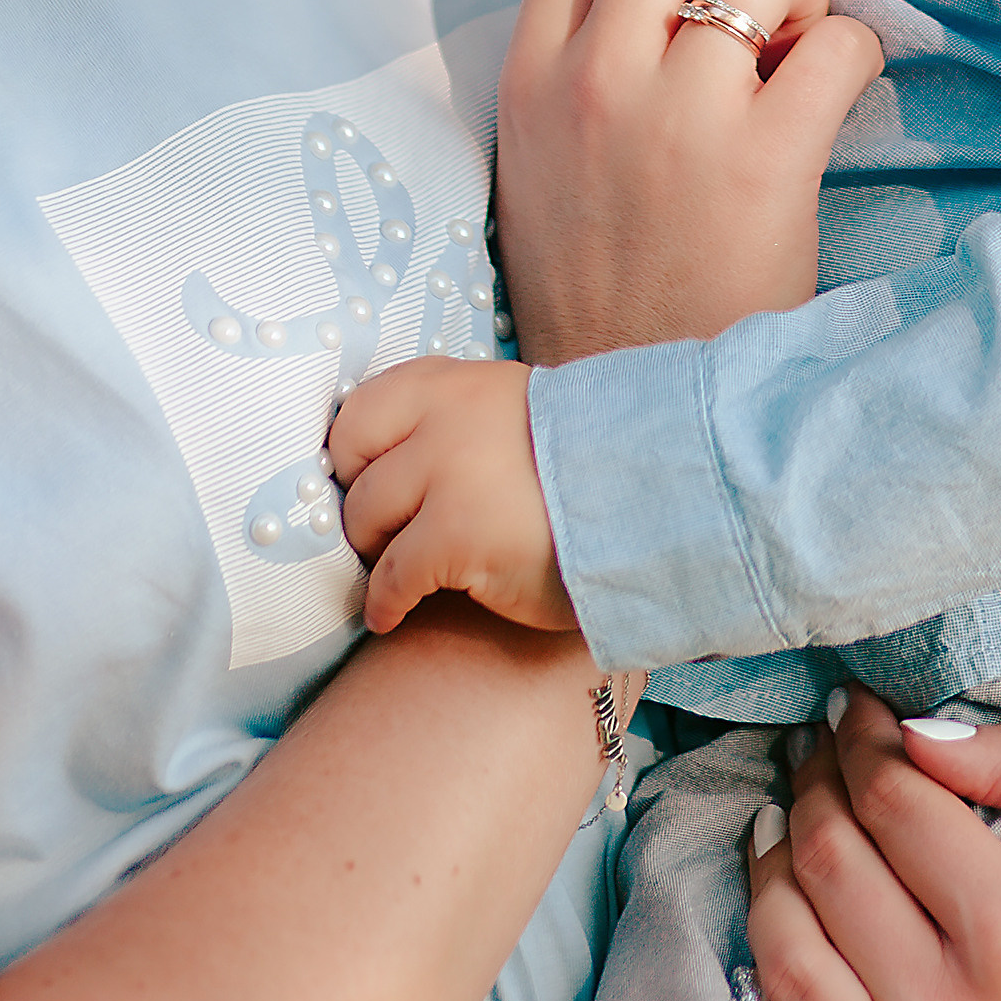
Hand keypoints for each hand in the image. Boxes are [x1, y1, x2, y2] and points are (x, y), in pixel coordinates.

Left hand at [329, 356, 574, 635]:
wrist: (647, 497)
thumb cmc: (581, 466)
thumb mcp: (511, 412)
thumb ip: (453, 422)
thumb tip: (388, 462)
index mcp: (455, 384)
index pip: (359, 411)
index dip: (353, 456)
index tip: (363, 485)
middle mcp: (444, 420)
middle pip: (354, 467)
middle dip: (360, 507)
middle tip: (378, 535)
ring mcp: (449, 476)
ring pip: (366, 521)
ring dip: (374, 554)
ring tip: (394, 575)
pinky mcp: (457, 537)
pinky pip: (390, 578)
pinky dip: (384, 604)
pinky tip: (392, 617)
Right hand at [495, 0, 881, 362]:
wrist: (615, 422)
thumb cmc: (599, 280)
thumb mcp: (543, 152)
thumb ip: (581, 50)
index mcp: (532, 70)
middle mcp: (594, 77)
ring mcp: (676, 120)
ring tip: (800, 47)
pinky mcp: (761, 167)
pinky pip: (836, 46)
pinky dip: (856, 53)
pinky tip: (839, 96)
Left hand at [743, 691, 1000, 1000]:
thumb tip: (926, 730)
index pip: (897, 800)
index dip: (864, 733)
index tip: (860, 704)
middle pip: (830, 862)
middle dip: (814, 781)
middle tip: (820, 746)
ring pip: (786, 950)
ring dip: (775, 866)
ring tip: (789, 819)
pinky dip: (762, 982)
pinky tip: (782, 930)